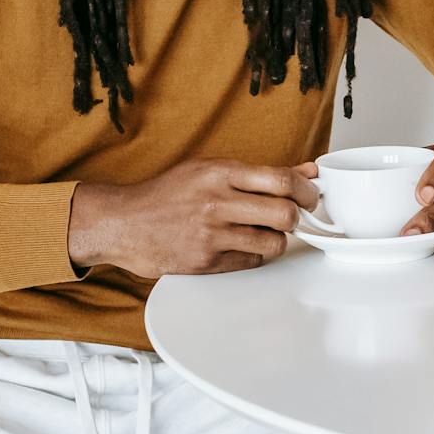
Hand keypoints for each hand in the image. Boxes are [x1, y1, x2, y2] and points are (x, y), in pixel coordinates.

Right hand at [68, 159, 319, 278]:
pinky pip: (251, 263)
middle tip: (293, 217)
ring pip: (273, 243)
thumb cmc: (167, 194)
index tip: (311, 196)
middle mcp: (216, 202)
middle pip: (284, 213)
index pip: (281, 180)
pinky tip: (238, 246)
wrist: (122, 223)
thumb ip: (260, 173)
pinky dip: (253, 256)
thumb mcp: (209, 169)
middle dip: (296, 217)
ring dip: (276, 240)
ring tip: (263, 232)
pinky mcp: (205, 263)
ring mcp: (211, 235)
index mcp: (219, 172)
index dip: (306, 190)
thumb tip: (307, 172)